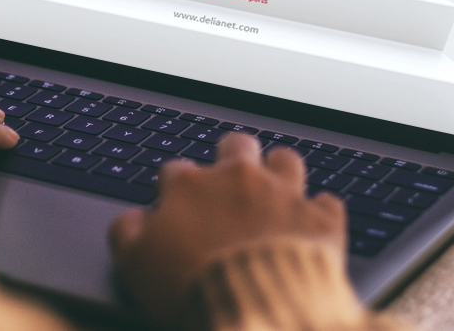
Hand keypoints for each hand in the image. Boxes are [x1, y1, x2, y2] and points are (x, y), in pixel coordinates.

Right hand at [110, 134, 345, 328]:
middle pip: (235, 145)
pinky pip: (327, 203)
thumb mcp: (134, 265)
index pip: (176, 170)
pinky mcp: (320, 220)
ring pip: (285, 160)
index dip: (175, 190)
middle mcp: (237, 179)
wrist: (255, 309)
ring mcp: (282, 195)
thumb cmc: (191, 286)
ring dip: (280, 174)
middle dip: (232, 157)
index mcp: (190, 187)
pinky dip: (319, 214)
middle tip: (230, 182)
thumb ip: (127, 234)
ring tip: (276, 193)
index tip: (177, 208)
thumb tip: (132, 221)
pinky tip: (312, 226)